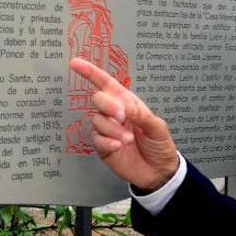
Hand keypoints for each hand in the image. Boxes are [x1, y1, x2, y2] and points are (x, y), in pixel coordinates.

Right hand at [69, 58, 179, 190]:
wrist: (159, 171)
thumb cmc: (159, 144)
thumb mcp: (157, 127)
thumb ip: (141, 115)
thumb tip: (125, 106)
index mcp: (127, 102)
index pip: (106, 84)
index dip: (91, 73)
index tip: (75, 64)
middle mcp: (114, 114)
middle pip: (98, 99)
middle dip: (108, 106)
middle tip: (123, 117)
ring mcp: (107, 130)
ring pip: (97, 120)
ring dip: (113, 129)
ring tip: (128, 140)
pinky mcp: (103, 147)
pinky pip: (97, 139)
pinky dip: (107, 142)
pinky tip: (118, 146)